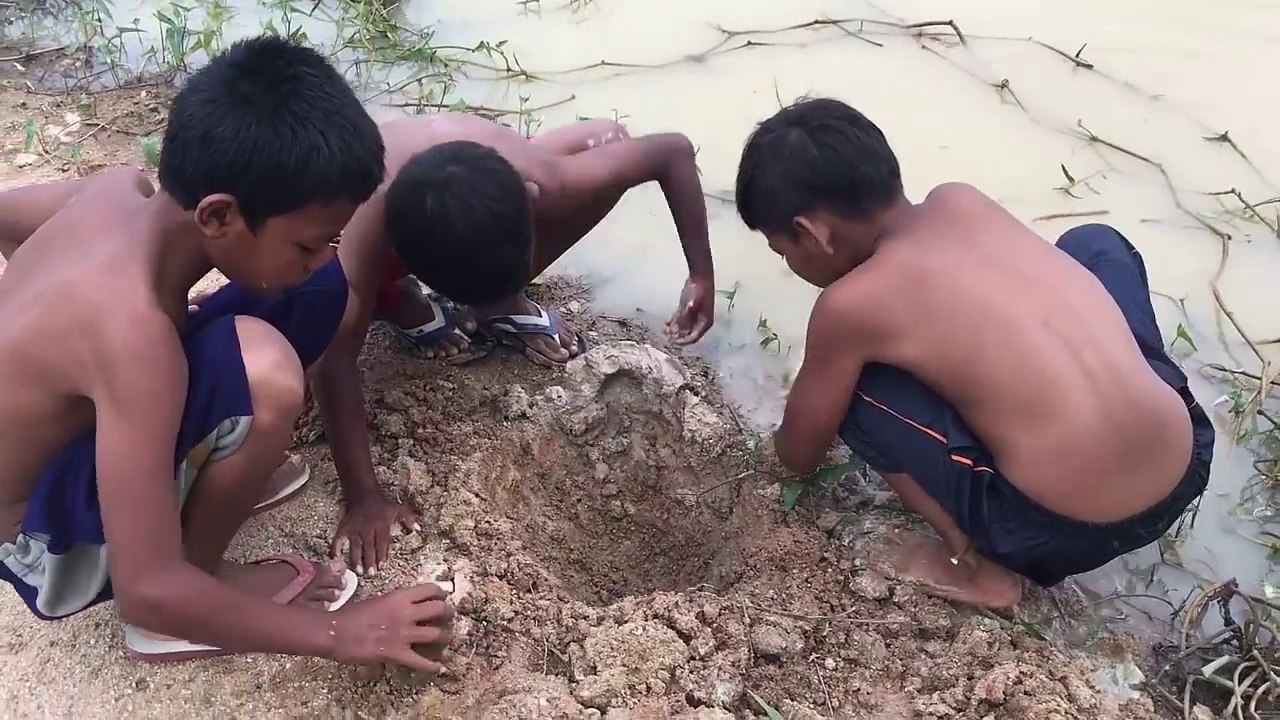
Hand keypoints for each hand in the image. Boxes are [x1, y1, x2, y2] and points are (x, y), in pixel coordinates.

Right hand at [331, 495, 420, 576]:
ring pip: (355, 546)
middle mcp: (367, 528)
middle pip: (368, 547)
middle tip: (370, 574)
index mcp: (381, 524)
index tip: (381, 566)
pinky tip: (335, 559)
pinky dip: (335, 550)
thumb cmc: (383, 506)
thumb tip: (419, 529)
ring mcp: (354, 529)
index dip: (381, 554)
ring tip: (358, 571)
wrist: (363, 496)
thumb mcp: (398, 509)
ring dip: (356, 559)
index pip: (381, 542)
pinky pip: (337, 540)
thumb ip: (409, 518)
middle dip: (369, 560)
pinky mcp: (343, 529)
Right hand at [332, 583, 454, 672]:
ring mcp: (403, 634)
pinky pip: (421, 662)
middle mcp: (406, 613)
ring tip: (446, 639)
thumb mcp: (377, 600)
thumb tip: (405, 606)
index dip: (440, 593)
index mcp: (399, 597)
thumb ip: (395, 603)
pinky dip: (433, 666)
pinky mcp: (397, 653)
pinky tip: (440, 668)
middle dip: (448, 613)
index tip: (443, 597)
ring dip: (445, 638)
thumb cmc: (351, 615)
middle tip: (449, 616)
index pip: (429, 590)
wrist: (335, 632)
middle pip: (439, 610)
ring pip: (436, 635)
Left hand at [665, 275, 713, 344]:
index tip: (673, 342)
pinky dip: (674, 322)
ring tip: (664, 330)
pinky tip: (666, 323)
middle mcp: (700, 321)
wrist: (700, 275)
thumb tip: (677, 330)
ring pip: (683, 327)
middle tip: (666, 338)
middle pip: (688, 334)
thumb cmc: (699, 289)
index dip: (683, 342)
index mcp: (705, 322)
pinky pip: (680, 319)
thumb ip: (684, 317)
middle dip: (677, 337)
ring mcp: (694, 315)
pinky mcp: (688, 309)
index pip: (694, 337)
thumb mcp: (691, 304)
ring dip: (674, 330)